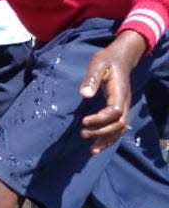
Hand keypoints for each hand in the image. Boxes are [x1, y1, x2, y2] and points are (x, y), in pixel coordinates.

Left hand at [80, 30, 146, 152]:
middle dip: (102, 132)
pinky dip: (110, 138)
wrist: (121, 57)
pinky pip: (118, 128)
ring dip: (107, 140)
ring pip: (120, 129)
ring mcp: (124, 106)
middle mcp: (125, 102)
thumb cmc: (107, 59)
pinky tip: (99, 145)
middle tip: (83, 134)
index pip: (114, 112)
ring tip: (92, 149)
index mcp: (119, 92)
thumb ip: (91, 78)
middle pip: (119, 124)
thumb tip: (84, 94)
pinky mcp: (120, 109)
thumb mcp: (98, 63)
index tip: (83, 121)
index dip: (100, 120)